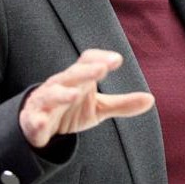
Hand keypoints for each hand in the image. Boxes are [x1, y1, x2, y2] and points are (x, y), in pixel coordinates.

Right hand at [19, 49, 154, 147]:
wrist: (39, 125)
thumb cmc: (71, 110)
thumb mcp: (99, 108)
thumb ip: (123, 103)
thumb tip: (151, 99)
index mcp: (78, 78)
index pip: (87, 61)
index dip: (100, 58)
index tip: (117, 60)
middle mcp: (62, 85)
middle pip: (73, 75)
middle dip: (86, 71)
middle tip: (102, 68)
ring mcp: (46, 101)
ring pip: (52, 94)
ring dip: (63, 94)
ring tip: (76, 94)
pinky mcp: (33, 120)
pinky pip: (34, 119)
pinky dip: (37, 121)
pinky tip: (42, 123)